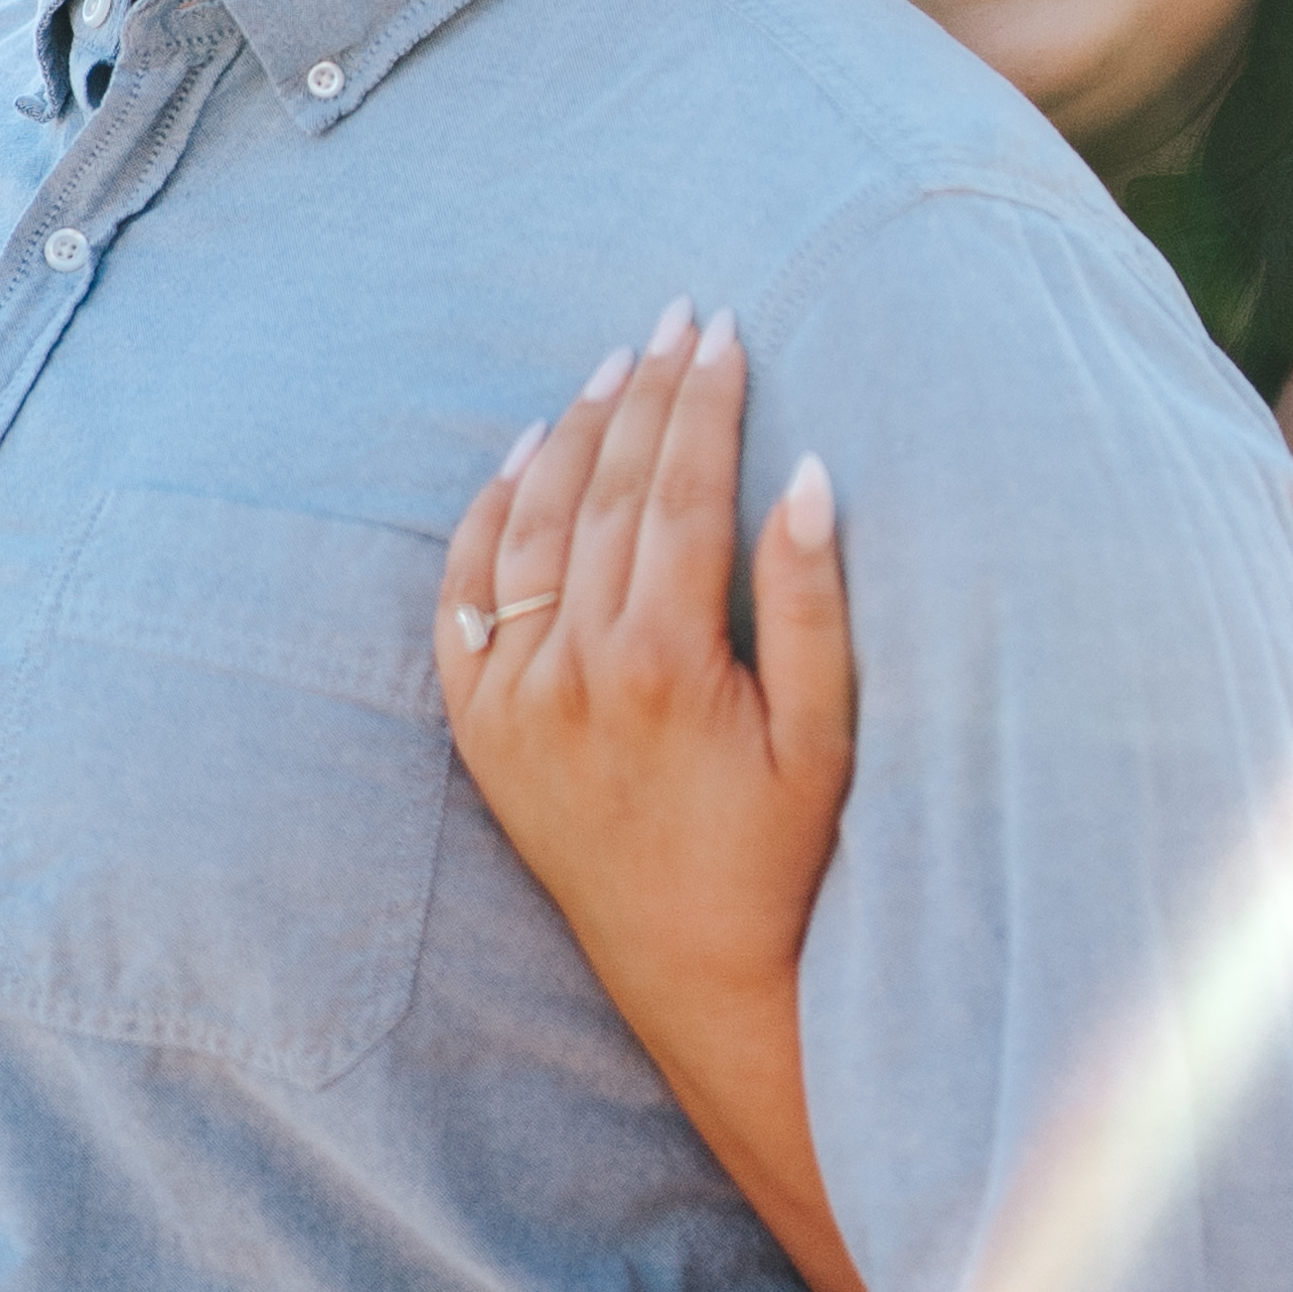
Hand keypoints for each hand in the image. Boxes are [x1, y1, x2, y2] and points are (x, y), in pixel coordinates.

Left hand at [436, 307, 868, 1291]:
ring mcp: (516, 704)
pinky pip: (465, 600)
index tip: (725, 330)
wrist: (699, 972)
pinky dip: (486, 519)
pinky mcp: (481, 734)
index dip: (703, 401)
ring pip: (530, 529)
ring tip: (609, 369)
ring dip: (568, 437)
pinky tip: (517, 460)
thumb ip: (812, 602)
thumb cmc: (787, 856)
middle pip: (603, 492)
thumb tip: (809, 472)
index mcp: (665, 664)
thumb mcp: (827, 736)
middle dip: (643, 394)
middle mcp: (574, 675)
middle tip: (674, 320)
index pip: (677, 491)